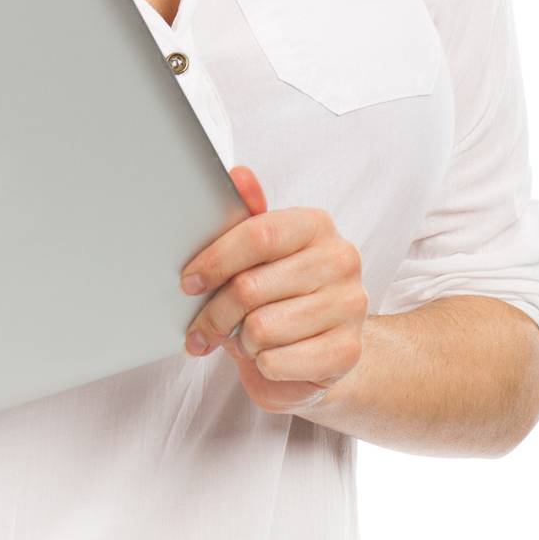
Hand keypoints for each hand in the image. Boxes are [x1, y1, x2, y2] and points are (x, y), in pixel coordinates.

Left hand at [180, 167, 367, 414]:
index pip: (258, 235)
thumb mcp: (262, 251)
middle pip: (250, 286)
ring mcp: (349, 305)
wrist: (322, 349)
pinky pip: (278, 362)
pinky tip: (268, 357)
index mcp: (315, 224)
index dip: (215, 260)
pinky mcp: (348, 350)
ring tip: (245, 338)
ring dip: (241, 341)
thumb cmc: (282, 293)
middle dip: (215, 312)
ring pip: (261, 328)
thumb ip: (248, 213)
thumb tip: (240, 174)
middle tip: (202, 326)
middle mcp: (341, 259)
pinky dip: (262, 364)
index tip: (189, 282)